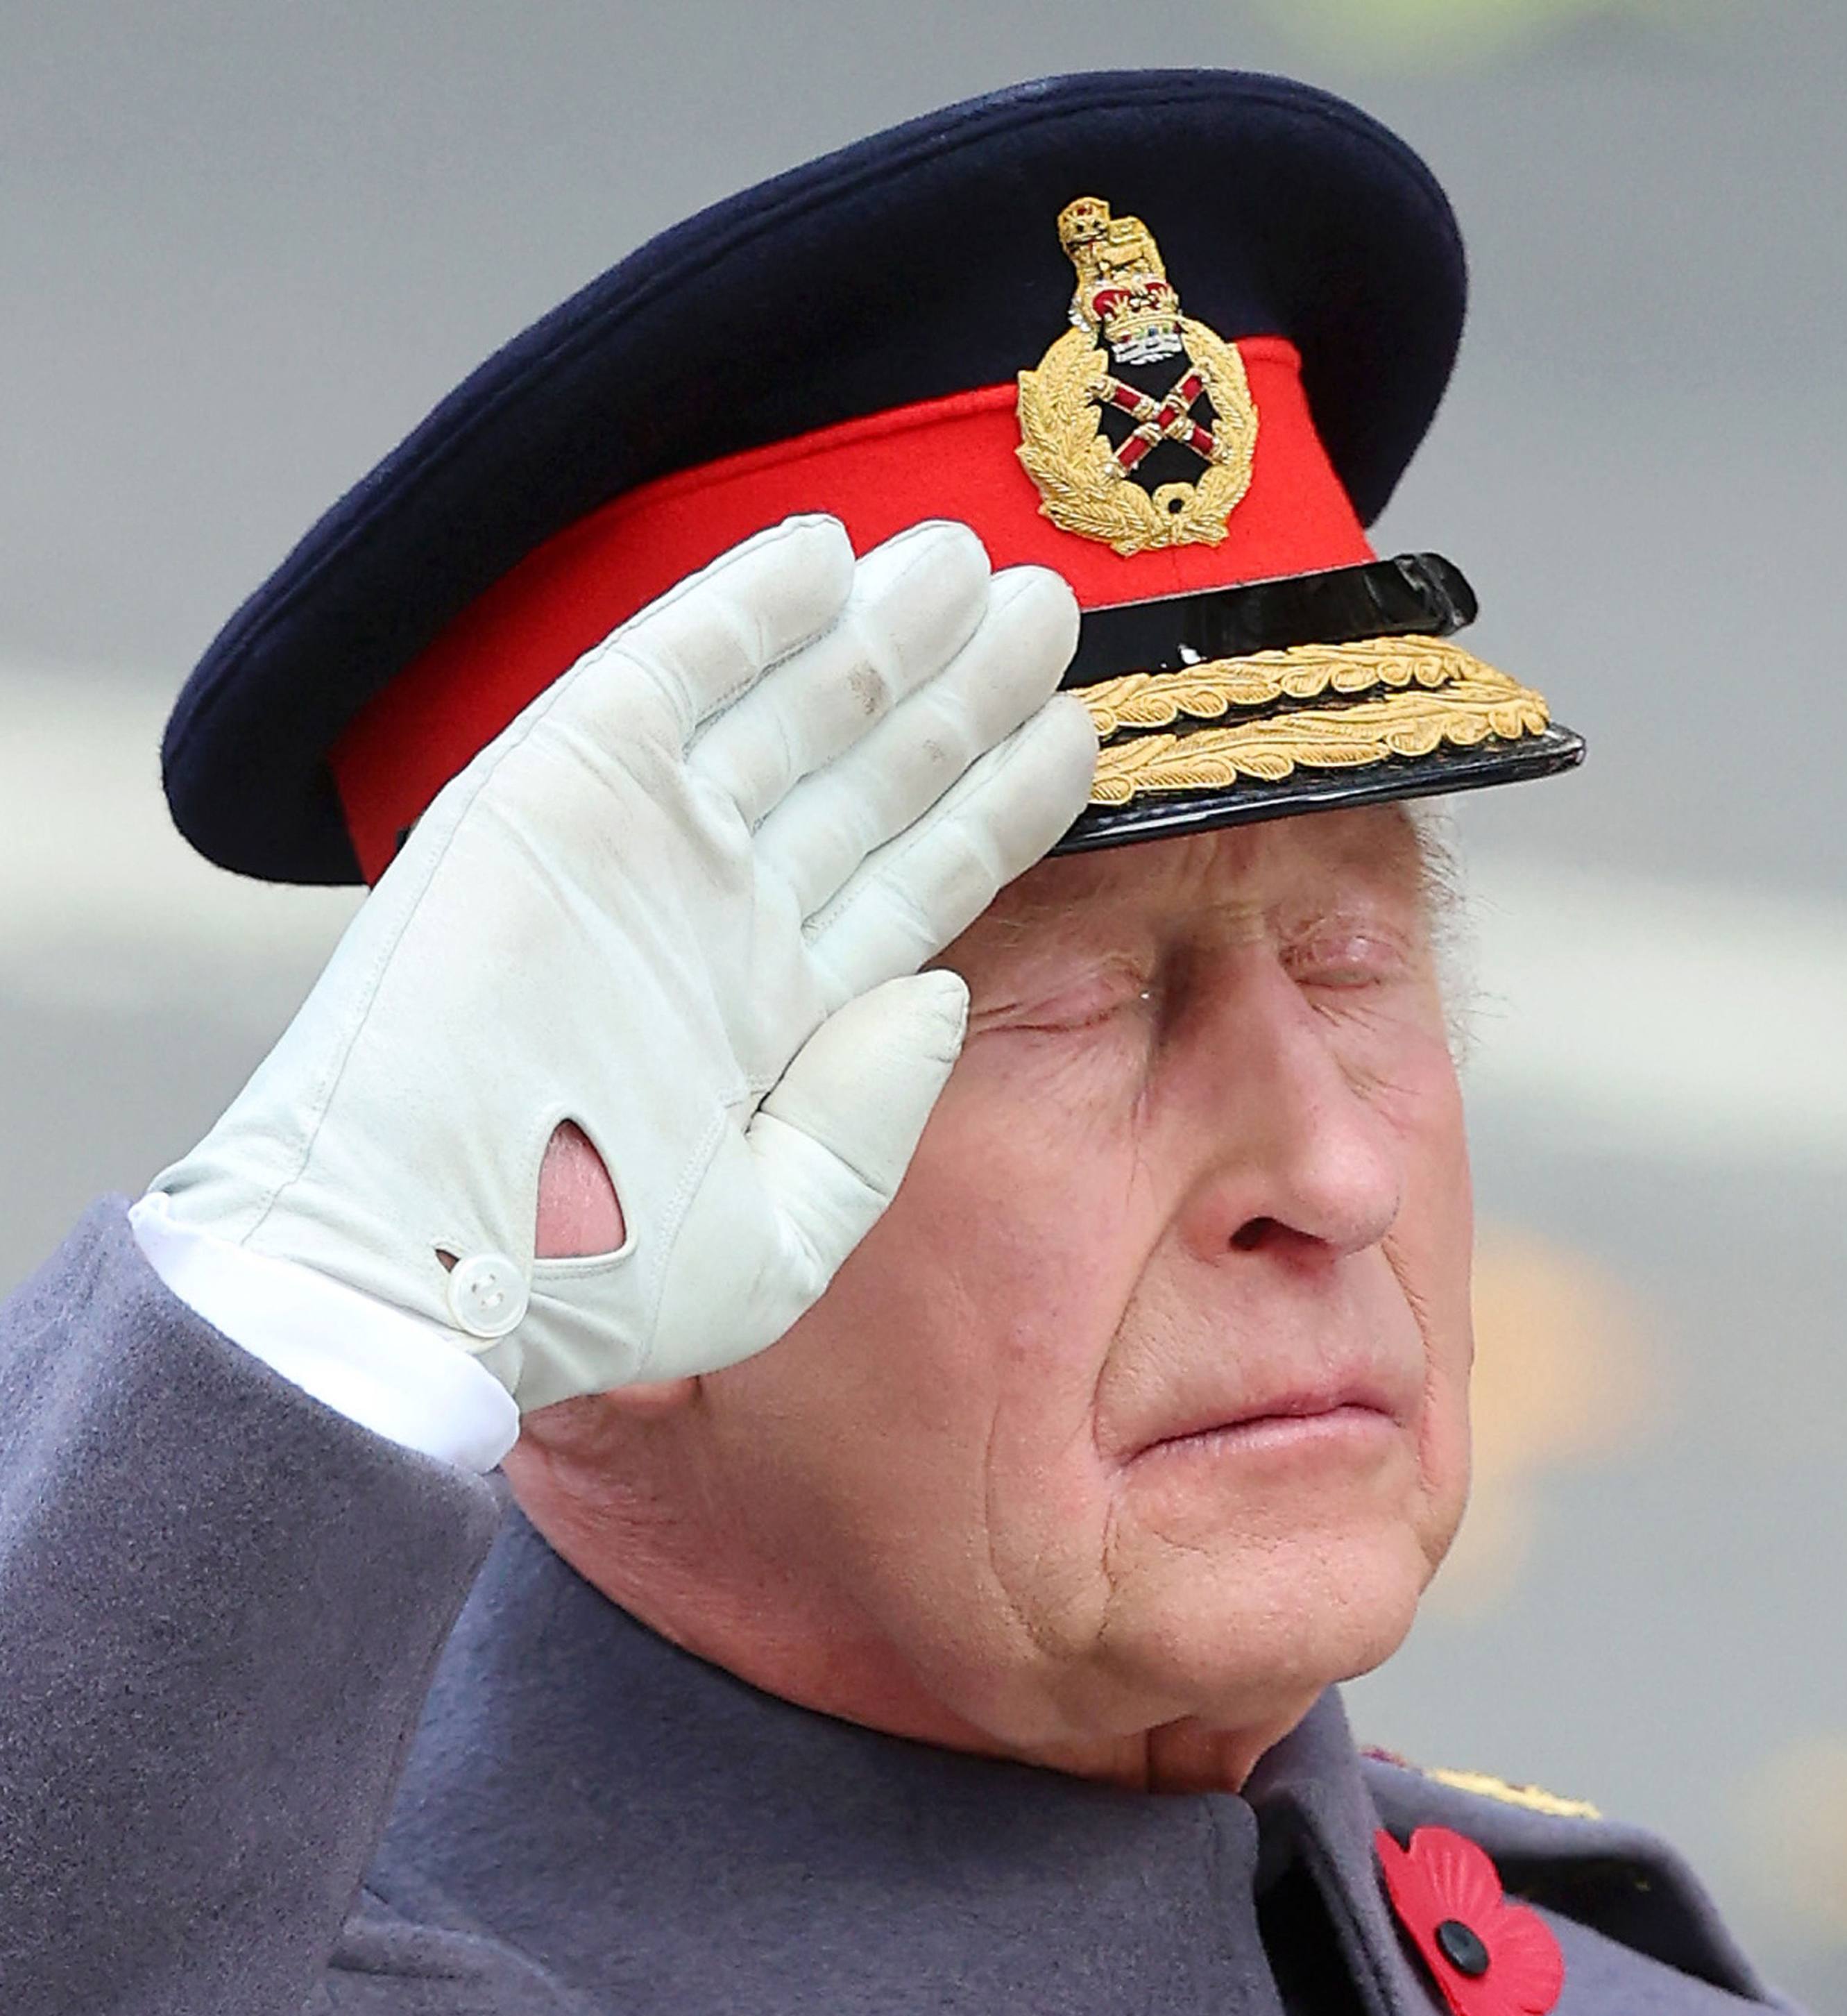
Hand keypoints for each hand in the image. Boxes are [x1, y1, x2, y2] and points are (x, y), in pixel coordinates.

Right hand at [149, 515, 1094, 1410]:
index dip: (995, 806)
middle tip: (1054, 609)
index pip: (913, 881)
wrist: (423, 1257)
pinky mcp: (556, 788)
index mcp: (775, 1019)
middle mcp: (719, 917)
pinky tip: (831, 555)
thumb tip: (940, 990)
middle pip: (872, 780)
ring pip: (792, 710)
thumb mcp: (781, 1238)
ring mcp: (641, 846)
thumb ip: (871, 1119)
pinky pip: (666, 672)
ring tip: (983, 565)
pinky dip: (741, 609)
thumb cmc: (589, 1284)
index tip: (1078, 735)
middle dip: (964, 696)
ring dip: (884, 635)